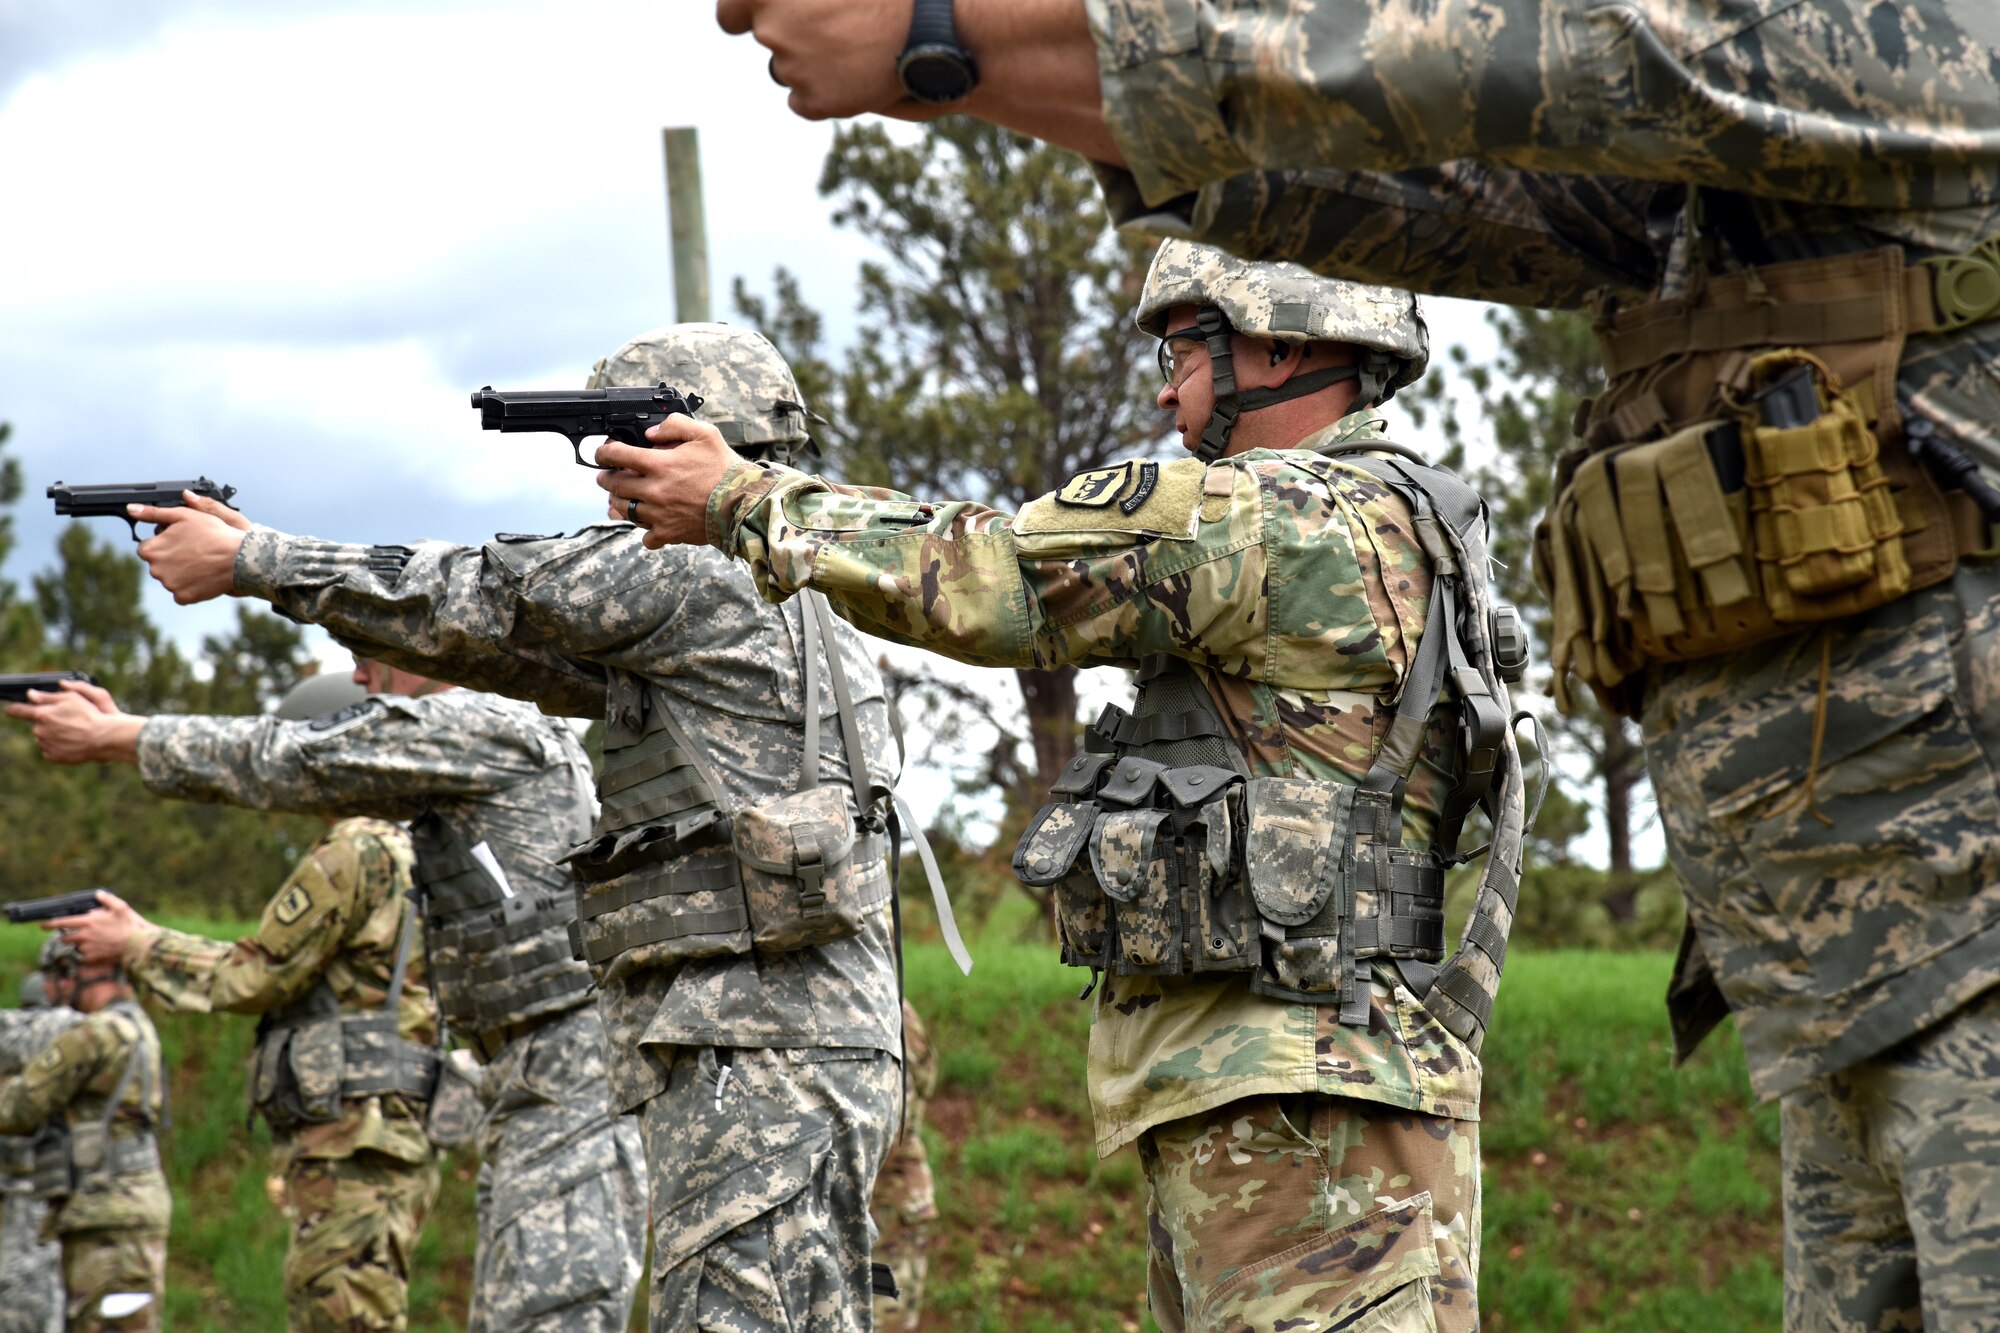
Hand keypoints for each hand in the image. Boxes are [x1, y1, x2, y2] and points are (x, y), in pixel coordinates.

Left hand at [1, 678, 142, 765]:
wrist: (103, 738)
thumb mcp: (71, 698)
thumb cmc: (90, 715)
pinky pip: (51, 750)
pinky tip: (72, 742)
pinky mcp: (54, 756)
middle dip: (47, 722)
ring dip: (54, 734)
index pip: (18, 710)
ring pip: (44, 737)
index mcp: (42, 715)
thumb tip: (31, 694)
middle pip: (36, 725)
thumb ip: (48, 696)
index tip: (11, 709)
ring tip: (73, 732)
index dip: (14, 708)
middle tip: (67, 720)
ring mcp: (46, 745)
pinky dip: (59, 746)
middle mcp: (40, 730)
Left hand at [46, 890, 144, 966]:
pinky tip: (99, 948)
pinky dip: (88, 952)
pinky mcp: (92, 958)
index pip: (63, 923)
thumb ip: (107, 899)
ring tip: (93, 941)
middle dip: (67, 935)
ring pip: (76, 946)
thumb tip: (98, 893)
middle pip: (65, 938)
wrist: (137, 945)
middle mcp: (85, 936)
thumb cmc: (129, 925)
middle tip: (76, 933)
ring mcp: (88, 948)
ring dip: (80, 944)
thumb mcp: (121, 907)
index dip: (50, 924)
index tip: (43, 925)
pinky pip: (84, 955)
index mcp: (88, 922)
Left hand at [134, 491, 251, 604]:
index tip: (180, 542)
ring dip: (181, 573)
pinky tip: (203, 577)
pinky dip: (190, 587)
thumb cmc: (212, 533)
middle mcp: (155, 569)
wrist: (238, 559)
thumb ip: (153, 513)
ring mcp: (169, 585)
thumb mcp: (183, 515)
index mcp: (151, 549)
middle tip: (193, 551)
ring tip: (201, 563)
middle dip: (171, 559)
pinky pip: (181, 593)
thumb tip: (131, 509)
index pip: (146, 548)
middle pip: (158, 564)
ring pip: (170, 579)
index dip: (163, 544)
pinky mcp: (183, 597)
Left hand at [594, 415, 745, 549]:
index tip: (604, 452)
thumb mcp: (705, 434)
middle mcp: (654, 490)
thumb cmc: (726, 469)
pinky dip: (645, 531)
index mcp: (659, 464)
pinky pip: (646, 537)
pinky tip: (650, 523)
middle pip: (614, 485)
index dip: (604, 451)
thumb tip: (650, 432)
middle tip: (606, 475)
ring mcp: (659, 514)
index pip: (617, 455)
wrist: (743, 504)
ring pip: (624, 510)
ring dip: (617, 502)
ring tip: (620, 498)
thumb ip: (675, 426)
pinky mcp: (669, 533)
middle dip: (605, 478)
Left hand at [717, 0, 910, 119]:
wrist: (926, 26)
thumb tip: (774, 5)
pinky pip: (804, 101)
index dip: (745, 17)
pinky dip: (823, 92)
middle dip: (792, 33)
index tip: (759, 19)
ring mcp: (792, 68)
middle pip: (769, 40)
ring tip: (855, 45)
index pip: (729, 16)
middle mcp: (771, 29)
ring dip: (812, 61)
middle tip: (835, 25)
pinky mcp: (816, 101)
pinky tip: (854, 72)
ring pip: (788, 70)